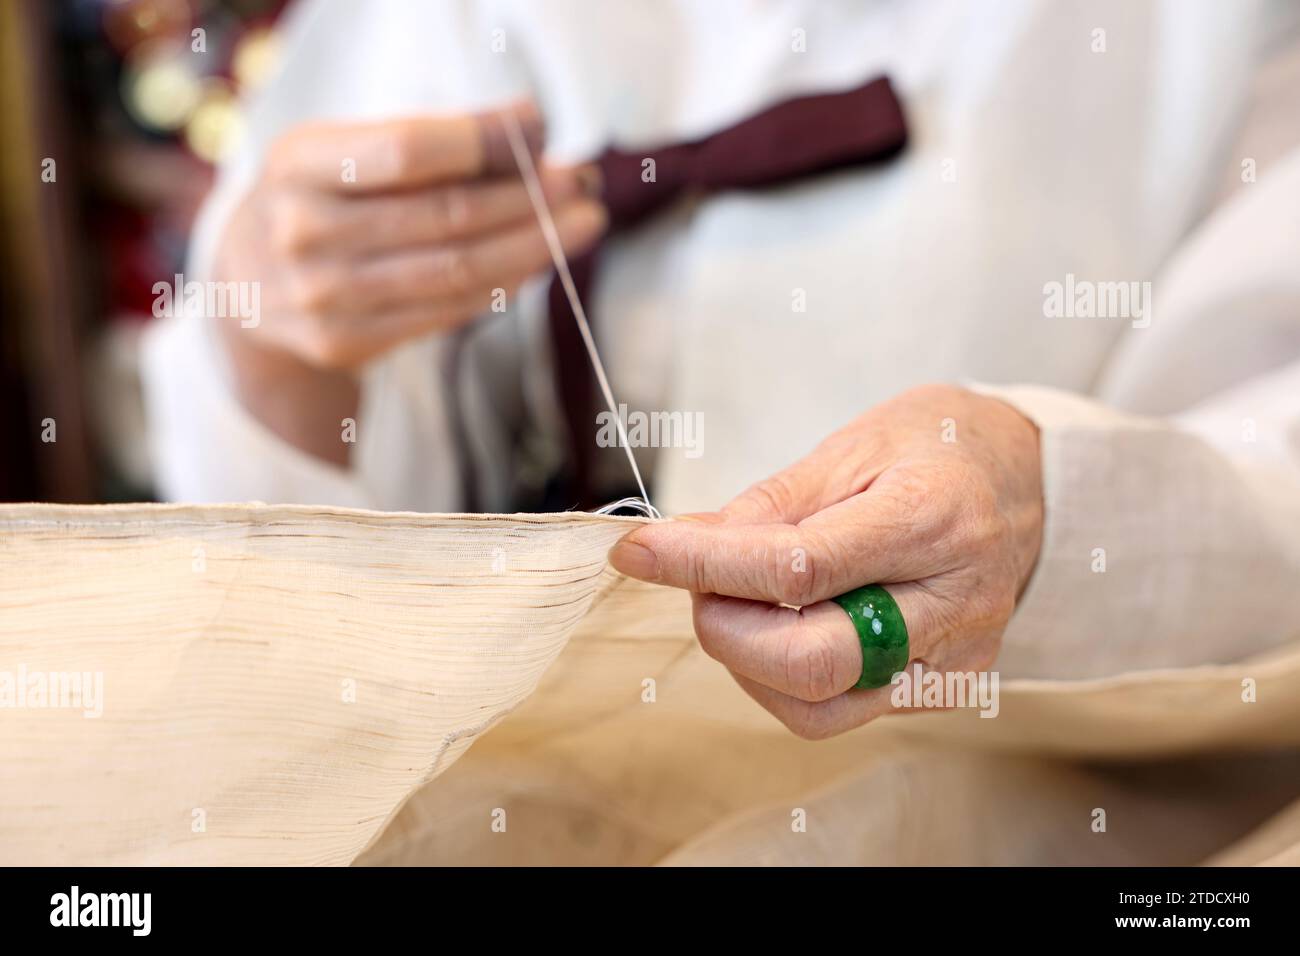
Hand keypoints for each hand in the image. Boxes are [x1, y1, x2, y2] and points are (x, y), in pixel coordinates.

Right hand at [213, 104, 606, 461]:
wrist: (247, 285)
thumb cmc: (319, 199)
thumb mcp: (348, 151)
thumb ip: (435, 140)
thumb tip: (531, 125)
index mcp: (299, 164)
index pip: (407, 151)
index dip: (482, 142)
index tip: (539, 130)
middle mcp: (303, 232)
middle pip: (446, 217)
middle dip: (528, 199)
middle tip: (582, 185)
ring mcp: (323, 297)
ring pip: (456, 271)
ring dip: (532, 246)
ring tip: (580, 224)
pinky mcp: (346, 343)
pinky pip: (446, 312)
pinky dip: (502, 284)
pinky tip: (536, 262)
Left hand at [609, 384, 1042, 738]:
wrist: (1030, 478)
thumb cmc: (938, 446)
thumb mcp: (852, 445)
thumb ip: (769, 506)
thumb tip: (684, 545)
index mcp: (933, 517)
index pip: (796, 567)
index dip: (702, 565)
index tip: (638, 552)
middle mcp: (954, 601)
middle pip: (812, 662)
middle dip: (725, 628)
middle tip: (699, 579)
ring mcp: (957, 656)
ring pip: (820, 705)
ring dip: (749, 660)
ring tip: (743, 597)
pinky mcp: (948, 687)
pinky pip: (845, 709)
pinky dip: (787, 678)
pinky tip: (783, 626)